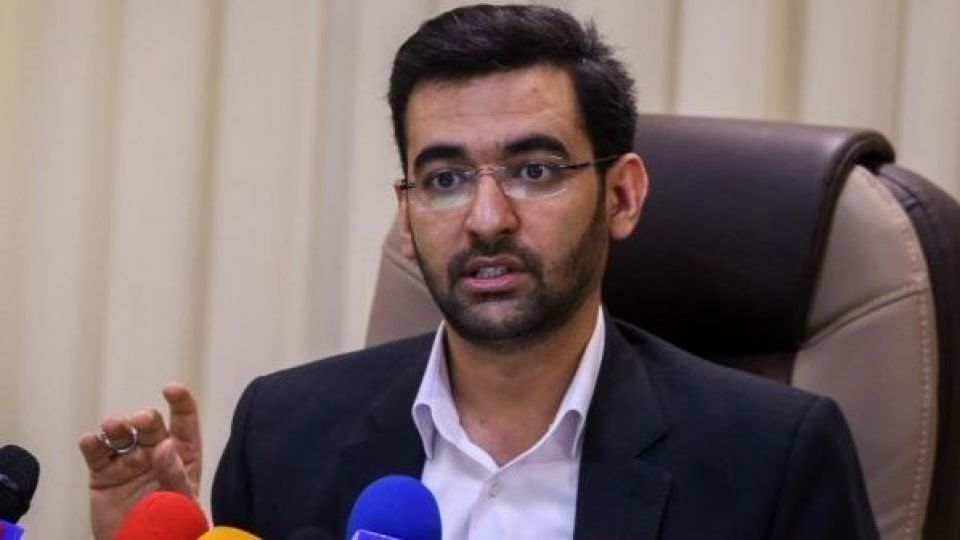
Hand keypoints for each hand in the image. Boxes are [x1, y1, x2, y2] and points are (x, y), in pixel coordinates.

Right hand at [78, 382, 202, 539]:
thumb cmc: (171, 523)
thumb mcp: (181, 501)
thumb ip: (175, 475)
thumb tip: (165, 446)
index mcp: (181, 453)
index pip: (184, 421)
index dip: (180, 401)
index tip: (172, 389)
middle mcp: (154, 451)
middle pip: (149, 425)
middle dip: (146, 418)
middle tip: (141, 420)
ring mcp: (127, 460)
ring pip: (120, 434)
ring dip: (116, 426)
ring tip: (113, 426)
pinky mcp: (103, 474)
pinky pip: (96, 454)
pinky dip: (91, 444)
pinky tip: (90, 440)